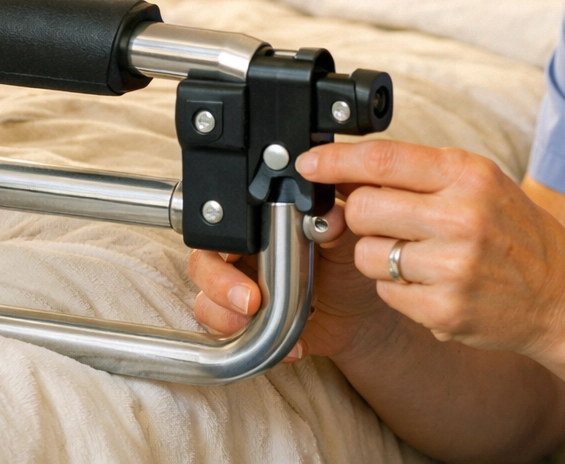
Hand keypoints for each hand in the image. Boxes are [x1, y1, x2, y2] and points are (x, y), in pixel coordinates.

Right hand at [189, 196, 399, 359]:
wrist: (360, 311)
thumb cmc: (350, 265)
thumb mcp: (347, 239)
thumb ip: (334, 223)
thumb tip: (329, 217)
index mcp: (264, 226)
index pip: (225, 224)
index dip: (223, 240)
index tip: (246, 257)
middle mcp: (245, 257)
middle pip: (203, 262)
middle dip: (217, 284)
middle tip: (249, 301)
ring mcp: (242, 293)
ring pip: (206, 302)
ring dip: (224, 317)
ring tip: (256, 322)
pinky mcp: (247, 327)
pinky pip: (229, 338)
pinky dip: (255, 346)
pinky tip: (291, 345)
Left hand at [294, 140, 564, 358]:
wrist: (563, 294)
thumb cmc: (515, 231)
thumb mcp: (481, 182)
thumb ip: (422, 173)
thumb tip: (350, 170)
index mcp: (468, 174)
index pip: (382, 160)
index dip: (334, 161)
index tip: (307, 163)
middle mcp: (462, 216)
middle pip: (362, 208)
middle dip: (359, 213)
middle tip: (380, 219)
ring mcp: (453, 267)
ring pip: (367, 255)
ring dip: (380, 255)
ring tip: (418, 255)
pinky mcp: (444, 311)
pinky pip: (386, 293)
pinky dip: (399, 288)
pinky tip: (433, 283)